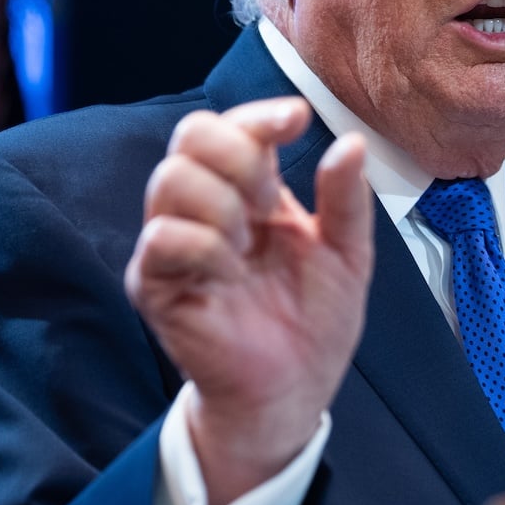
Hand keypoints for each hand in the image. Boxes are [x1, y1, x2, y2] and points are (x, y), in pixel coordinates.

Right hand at [125, 98, 373, 504]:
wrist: (295, 389)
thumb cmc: (313, 322)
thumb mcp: (349, 255)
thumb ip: (347, 200)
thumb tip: (350, 143)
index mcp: (252, 191)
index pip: (232, 127)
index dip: (259, 115)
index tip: (296, 119)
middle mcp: (206, 207)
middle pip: (192, 136)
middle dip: (241, 158)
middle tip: (273, 206)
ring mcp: (174, 243)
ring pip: (171, 179)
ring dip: (224, 205)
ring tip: (249, 247)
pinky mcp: (155, 283)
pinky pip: (163, 238)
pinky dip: (206, 247)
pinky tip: (230, 273)